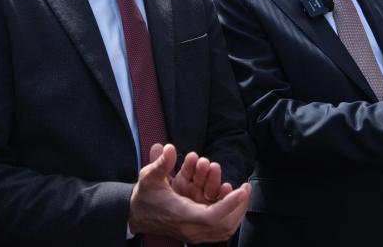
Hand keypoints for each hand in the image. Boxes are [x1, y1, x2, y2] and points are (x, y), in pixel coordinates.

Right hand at [128, 143, 250, 242]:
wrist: (137, 215)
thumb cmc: (145, 196)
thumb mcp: (149, 176)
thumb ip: (160, 163)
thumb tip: (167, 148)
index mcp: (180, 214)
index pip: (211, 216)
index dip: (229, 204)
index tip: (241, 189)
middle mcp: (190, 228)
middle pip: (224, 225)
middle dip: (239, 206)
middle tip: (246, 187)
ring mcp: (194, 234)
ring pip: (225, 230)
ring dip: (237, 211)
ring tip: (243, 192)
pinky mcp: (197, 234)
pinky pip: (220, 230)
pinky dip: (230, 216)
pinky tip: (233, 200)